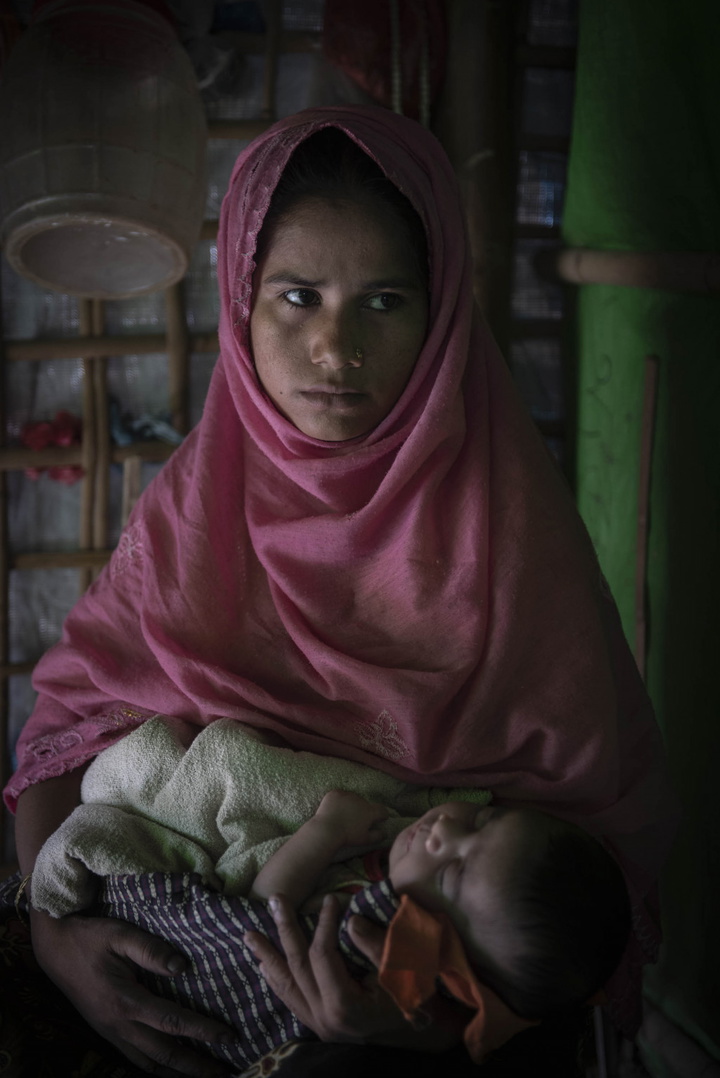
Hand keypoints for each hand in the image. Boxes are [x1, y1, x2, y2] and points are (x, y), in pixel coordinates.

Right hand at [30, 909, 233, 1075]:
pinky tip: (171, 1065)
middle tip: (225, 1071)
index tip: (229, 1037)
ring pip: (148, 1063)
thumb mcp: (120, 934)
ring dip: (177, 1071)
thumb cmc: (90, 938)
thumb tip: (183, 967)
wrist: (55, 949)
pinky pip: (135, 1058)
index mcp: (125, 1001)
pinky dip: (157, 1067)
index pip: (173, 1022)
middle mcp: (118, 1024)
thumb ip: (151, 950)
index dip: (204, 1031)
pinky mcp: (105, 1031)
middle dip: (196, 1066)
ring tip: (203, 1073)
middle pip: (164, 1054)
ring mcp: (110, 1032)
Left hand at [245, 892, 401, 1044]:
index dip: (324, 923)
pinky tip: (264, 966)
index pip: (323, 956)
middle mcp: (324, 1017)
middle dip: (285, 930)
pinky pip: (291, 1000)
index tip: (331, 898)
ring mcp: (319, 1024)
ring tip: (248, 935)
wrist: (420, 1038)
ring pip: (287, 986)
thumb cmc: (415, 999)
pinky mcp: (319, 1025)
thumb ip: (376, 946)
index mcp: (344, 1005)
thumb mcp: (402, 970)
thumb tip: (349, 920)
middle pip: (297, 967)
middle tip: (275, 900)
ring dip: (268, 956)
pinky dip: (277, 980)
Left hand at [314, 791, 389, 849]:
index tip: (381, 818)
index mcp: (369, 811)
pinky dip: (339, 800)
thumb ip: (377, 836)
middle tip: (356, 819)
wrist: (327, 830)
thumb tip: (385, 833)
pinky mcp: (335, 793)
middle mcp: (360, 800)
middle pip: (365, 803)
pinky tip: (335, 808)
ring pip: (352, 798)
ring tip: (343, 814)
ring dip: (350, 804)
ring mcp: (347, 795)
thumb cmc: (348, 836)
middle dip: (363, 810)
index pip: (381, 810)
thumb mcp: (365, 840)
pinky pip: (339, 795)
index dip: (383, 814)